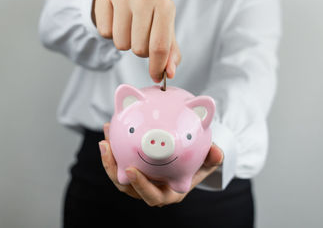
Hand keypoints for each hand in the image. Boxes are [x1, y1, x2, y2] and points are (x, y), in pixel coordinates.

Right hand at [92, 0, 180, 82]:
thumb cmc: (150, 13)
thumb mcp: (165, 29)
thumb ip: (170, 53)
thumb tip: (169, 73)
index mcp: (165, 5)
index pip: (160, 46)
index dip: (157, 67)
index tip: (156, 77)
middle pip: (139, 49)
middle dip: (140, 51)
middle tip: (141, 36)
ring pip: (121, 44)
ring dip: (125, 43)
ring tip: (129, 28)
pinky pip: (105, 33)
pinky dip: (110, 33)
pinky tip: (116, 21)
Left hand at [98, 123, 223, 206]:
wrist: (187, 162)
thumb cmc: (196, 165)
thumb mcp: (207, 162)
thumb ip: (212, 158)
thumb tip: (218, 152)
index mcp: (167, 192)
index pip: (152, 195)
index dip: (140, 186)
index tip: (132, 171)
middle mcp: (150, 189)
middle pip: (127, 186)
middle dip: (113, 169)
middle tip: (107, 149)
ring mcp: (138, 180)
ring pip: (118, 173)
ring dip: (109, 157)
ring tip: (105, 138)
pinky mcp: (130, 168)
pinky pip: (118, 160)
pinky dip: (112, 146)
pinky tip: (110, 127)